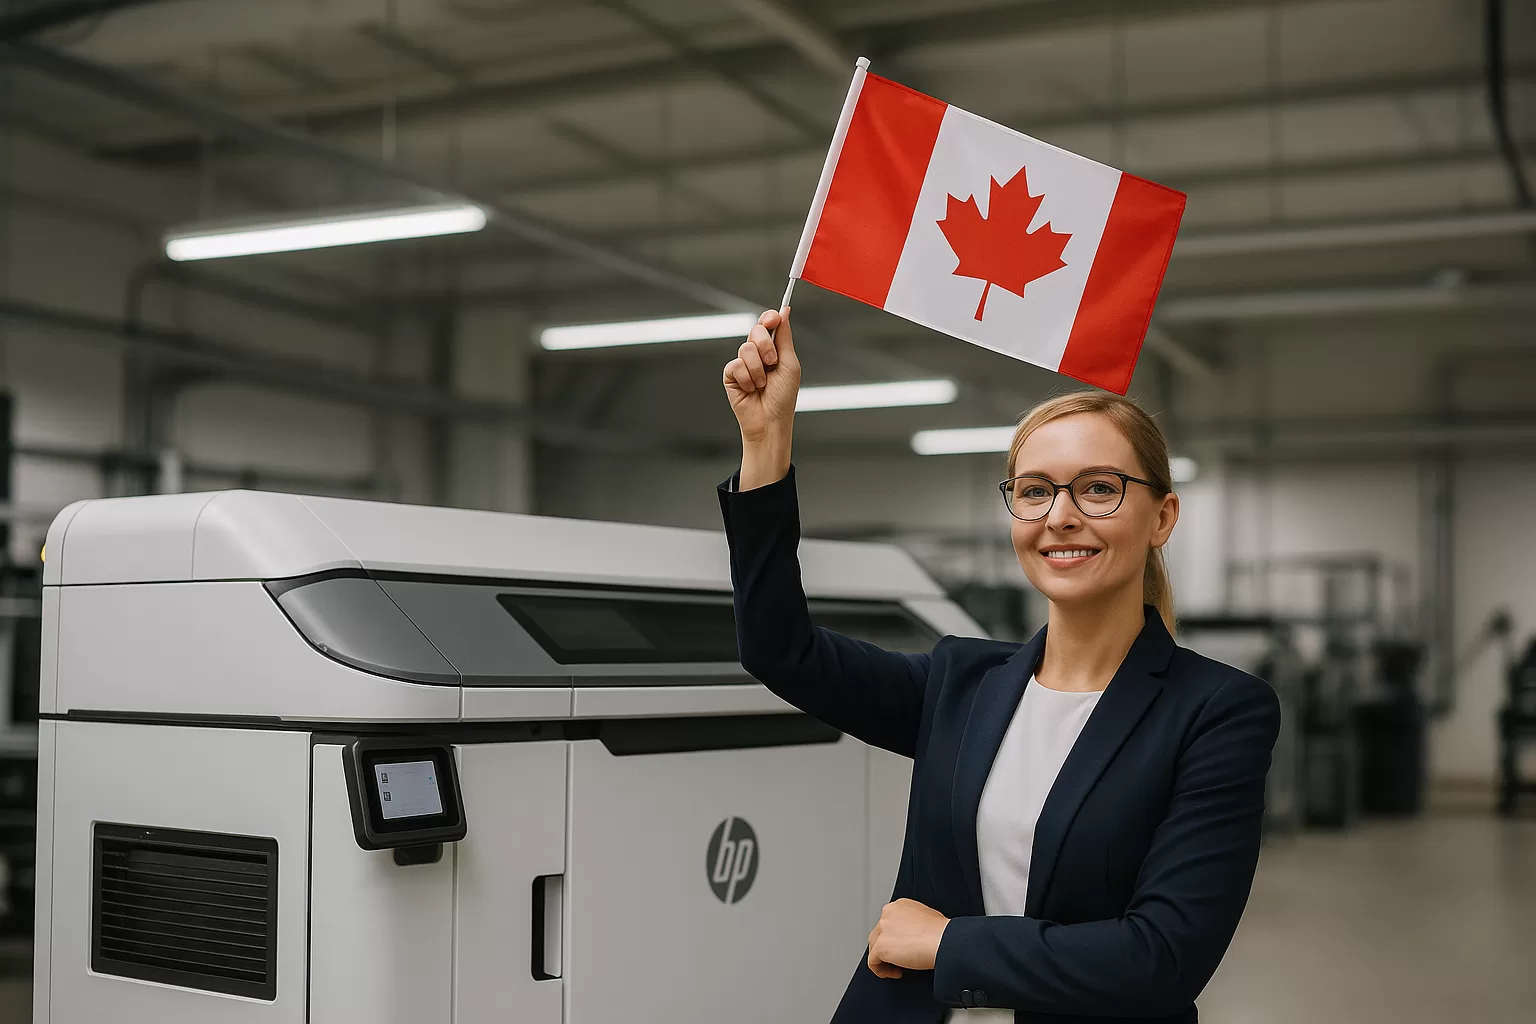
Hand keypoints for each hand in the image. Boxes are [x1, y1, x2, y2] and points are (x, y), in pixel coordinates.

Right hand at [722, 307, 799, 446]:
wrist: (770, 421)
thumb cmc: (783, 397)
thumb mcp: (789, 364)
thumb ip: (784, 337)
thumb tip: (785, 311)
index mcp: (773, 348)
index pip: (768, 324)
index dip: (769, 318)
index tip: (773, 319)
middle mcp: (757, 353)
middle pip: (755, 330)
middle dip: (765, 346)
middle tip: (772, 362)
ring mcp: (743, 363)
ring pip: (745, 349)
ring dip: (758, 369)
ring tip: (762, 384)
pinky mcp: (731, 375)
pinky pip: (736, 365)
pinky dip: (747, 379)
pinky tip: (750, 390)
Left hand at [867, 899, 949, 978]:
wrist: (945, 941)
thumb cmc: (942, 933)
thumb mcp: (926, 917)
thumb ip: (911, 922)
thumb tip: (909, 936)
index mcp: (898, 906)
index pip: (887, 924)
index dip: (895, 939)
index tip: (904, 948)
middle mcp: (888, 913)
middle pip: (878, 935)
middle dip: (889, 949)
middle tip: (902, 959)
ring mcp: (882, 929)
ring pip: (874, 948)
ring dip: (885, 960)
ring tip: (900, 968)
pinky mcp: (880, 946)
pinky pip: (873, 963)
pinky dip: (882, 971)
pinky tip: (897, 973)